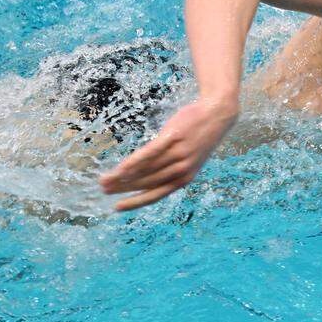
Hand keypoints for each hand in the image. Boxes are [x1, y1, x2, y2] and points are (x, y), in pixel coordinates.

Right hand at [99, 97, 237, 210]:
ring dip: (122, 177)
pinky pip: (150, 153)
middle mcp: (181, 169)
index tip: (117, 207)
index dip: (136, 202)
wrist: (218, 114)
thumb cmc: (199, 137)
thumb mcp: (190, 159)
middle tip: (103, 190)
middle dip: (123, 188)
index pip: (156, 194)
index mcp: (185, 178)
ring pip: (146, 170)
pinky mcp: (173, 137)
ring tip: (104, 180)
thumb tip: (145, 177)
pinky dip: (134, 162)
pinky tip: (121, 169)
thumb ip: (171, 170)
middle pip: (146, 182)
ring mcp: (178, 153)